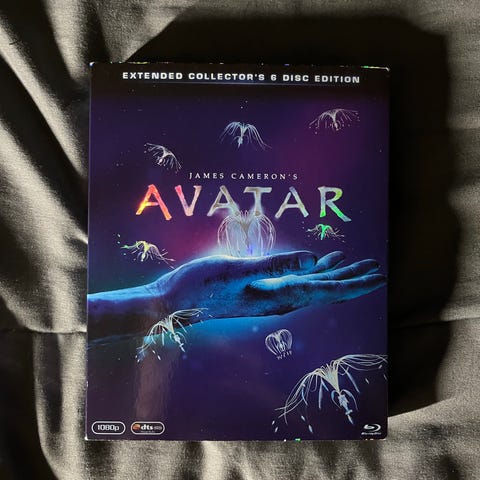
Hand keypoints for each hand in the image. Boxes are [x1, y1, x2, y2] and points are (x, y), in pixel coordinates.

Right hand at [156, 250, 384, 318]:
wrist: (176, 300)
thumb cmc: (201, 285)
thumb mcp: (236, 270)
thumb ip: (274, 266)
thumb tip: (313, 261)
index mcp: (279, 295)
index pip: (326, 290)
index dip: (354, 283)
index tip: (378, 276)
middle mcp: (280, 298)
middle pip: (326, 289)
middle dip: (352, 279)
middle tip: (376, 268)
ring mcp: (271, 294)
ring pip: (313, 284)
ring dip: (335, 274)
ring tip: (354, 262)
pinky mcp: (261, 288)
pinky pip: (296, 280)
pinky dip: (312, 270)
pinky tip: (318, 262)